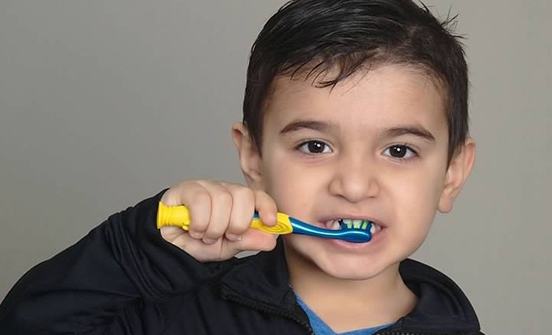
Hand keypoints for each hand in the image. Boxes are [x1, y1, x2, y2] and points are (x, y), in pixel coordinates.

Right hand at [159, 180, 277, 261]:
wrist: (167, 247)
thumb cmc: (197, 243)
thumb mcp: (227, 248)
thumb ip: (249, 241)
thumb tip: (272, 239)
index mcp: (238, 202)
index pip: (258, 196)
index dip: (267, 207)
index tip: (270, 222)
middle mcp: (223, 190)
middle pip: (243, 195)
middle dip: (238, 223)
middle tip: (227, 236)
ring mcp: (204, 187)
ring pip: (222, 199)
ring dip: (215, 227)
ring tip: (206, 236)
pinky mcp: (184, 188)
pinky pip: (201, 200)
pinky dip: (200, 222)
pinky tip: (193, 230)